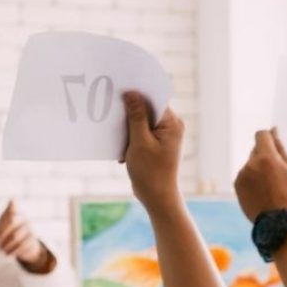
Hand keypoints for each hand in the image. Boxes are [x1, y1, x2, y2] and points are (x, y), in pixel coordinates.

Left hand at [0, 200, 48, 269]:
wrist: (26, 246)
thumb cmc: (8, 235)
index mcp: (14, 213)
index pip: (12, 210)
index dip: (12, 206)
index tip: (12, 201)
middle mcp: (23, 219)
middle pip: (11, 223)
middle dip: (1, 234)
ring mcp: (29, 229)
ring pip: (15, 236)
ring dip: (6, 245)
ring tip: (0, 250)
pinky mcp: (32, 240)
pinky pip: (22, 245)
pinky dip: (13, 251)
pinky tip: (7, 254)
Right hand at [121, 93, 183, 212]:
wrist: (157, 198)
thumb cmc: (151, 173)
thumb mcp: (140, 142)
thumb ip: (136, 116)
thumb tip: (132, 93)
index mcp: (172, 123)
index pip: (154, 98)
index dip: (137, 93)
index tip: (120, 88)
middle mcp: (171, 126)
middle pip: (147, 108)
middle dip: (130, 112)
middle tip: (114, 111)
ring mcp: (163, 135)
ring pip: (141, 120)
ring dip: (128, 128)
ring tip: (122, 141)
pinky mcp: (155, 143)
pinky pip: (140, 132)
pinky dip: (130, 138)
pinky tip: (124, 152)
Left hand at [234, 129, 286, 222]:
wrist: (277, 222)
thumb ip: (281, 148)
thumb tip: (274, 131)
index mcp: (267, 158)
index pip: (261, 135)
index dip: (268, 138)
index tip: (273, 144)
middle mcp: (251, 164)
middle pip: (256, 150)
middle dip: (265, 157)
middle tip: (275, 174)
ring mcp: (242, 175)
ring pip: (250, 164)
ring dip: (258, 170)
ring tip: (269, 188)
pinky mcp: (237, 185)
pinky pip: (244, 176)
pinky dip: (251, 180)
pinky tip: (261, 193)